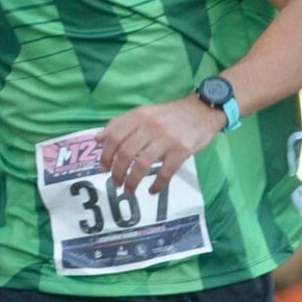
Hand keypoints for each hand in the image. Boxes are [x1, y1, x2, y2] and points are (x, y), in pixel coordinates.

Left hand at [100, 96, 222, 196]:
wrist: (203, 110)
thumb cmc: (172, 115)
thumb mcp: (145, 113)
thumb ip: (121, 124)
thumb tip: (98, 138)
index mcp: (140, 116)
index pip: (115, 137)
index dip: (106, 155)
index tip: (103, 168)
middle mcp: (151, 126)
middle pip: (126, 153)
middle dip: (117, 172)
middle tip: (116, 183)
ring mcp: (167, 139)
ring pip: (142, 165)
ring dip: (132, 182)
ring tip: (129, 191)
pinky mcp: (182, 150)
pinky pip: (165, 172)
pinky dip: (157, 185)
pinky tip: (153, 191)